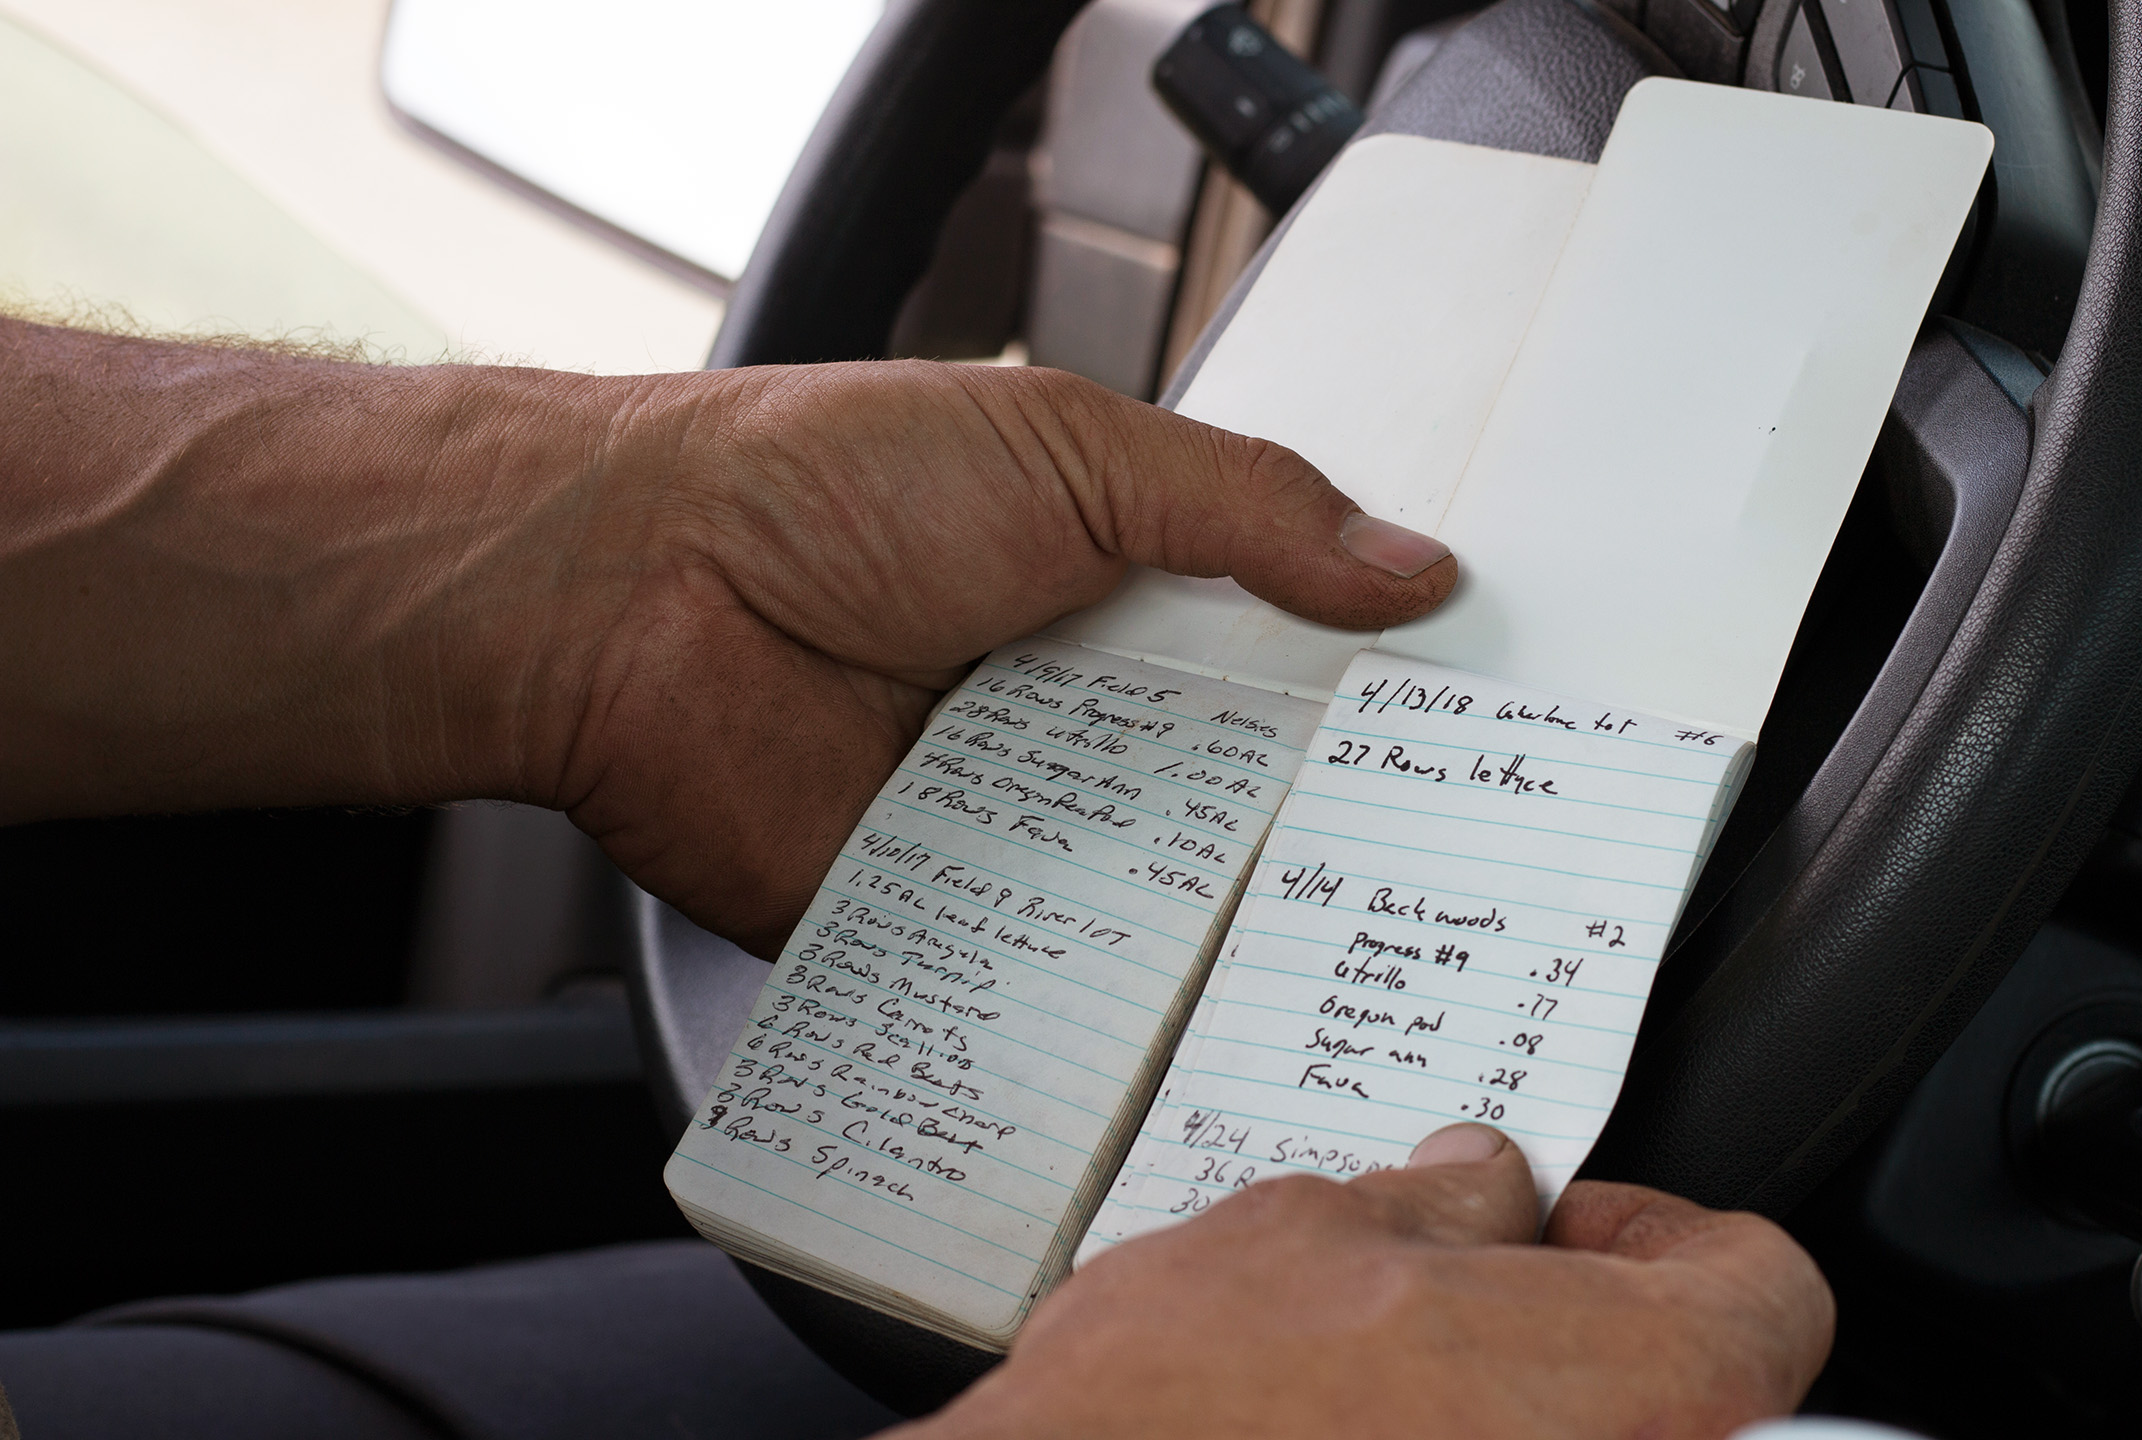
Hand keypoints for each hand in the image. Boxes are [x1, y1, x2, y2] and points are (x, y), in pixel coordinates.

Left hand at [0, 328, 1452, 957]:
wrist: (639, 595)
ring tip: (1342, 964)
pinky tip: (1192, 1020)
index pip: (1277, 662)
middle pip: (1231, 792)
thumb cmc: (825, 487)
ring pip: (1157, 896)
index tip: (1472, 749)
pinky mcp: (942, 916)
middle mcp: (1070, 712)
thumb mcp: (1072, 450)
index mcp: (1113, 591)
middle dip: (1314, 829)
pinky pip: (1045, 973)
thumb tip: (1410, 567)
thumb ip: (1249, 508)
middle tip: (1435, 873)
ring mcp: (1008, 821)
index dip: (1365, 700)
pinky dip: (1106, 996)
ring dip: (1225, 918)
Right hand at [894, 1125, 1833, 1439]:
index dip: (1654, 1229)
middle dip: (1566, 1316)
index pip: (1760, 1285)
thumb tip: (1482, 1182)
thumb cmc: (1184, 1409)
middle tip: (1460, 1291)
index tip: (1566, 1226)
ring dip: (1498, 1399)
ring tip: (1377, 1376)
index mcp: (1628, 1377)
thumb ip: (1436, 1203)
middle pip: (1675, 1374)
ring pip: (1577, 1434)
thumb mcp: (1309, 1234)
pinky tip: (1350, 1436)